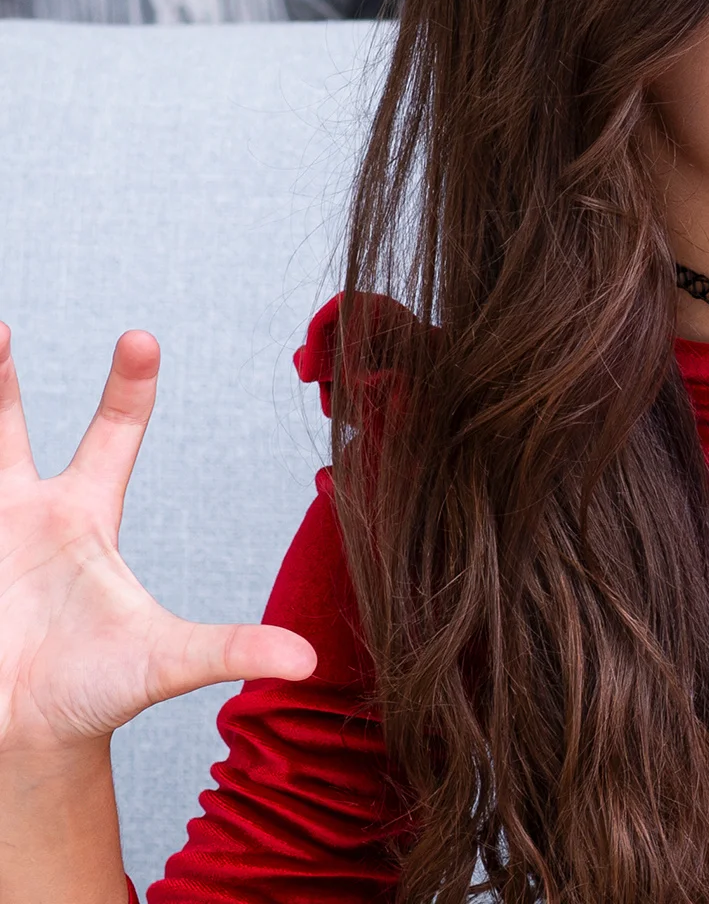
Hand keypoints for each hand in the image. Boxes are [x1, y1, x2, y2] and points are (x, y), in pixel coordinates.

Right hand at [0, 322, 315, 757]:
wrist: (29, 744)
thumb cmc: (100, 692)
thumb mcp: (165, 662)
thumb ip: (229, 650)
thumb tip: (308, 659)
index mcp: (86, 516)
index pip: (113, 432)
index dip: (129, 386)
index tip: (142, 334)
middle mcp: (27, 512)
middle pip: (6, 426)